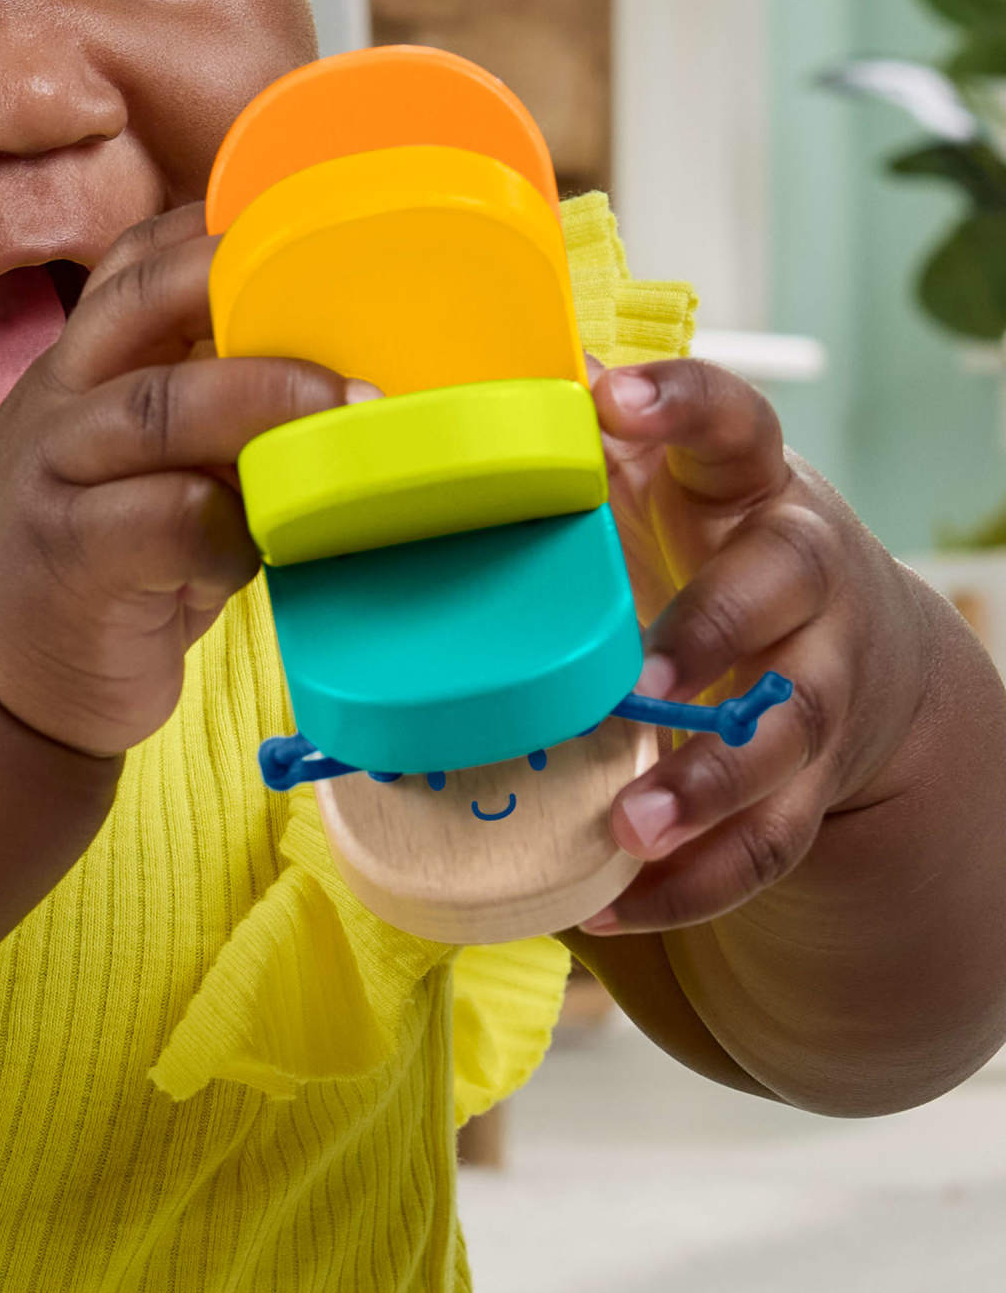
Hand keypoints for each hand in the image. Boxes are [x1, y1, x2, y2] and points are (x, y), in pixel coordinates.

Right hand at [0, 201, 358, 757]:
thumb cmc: (99, 572)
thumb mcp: (137, 472)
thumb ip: (203, 416)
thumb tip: (342, 373)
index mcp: (76, 370)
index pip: (134, 262)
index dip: (217, 229)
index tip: (311, 223)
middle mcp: (56, 404)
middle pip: (140, 302)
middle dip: (246, 284)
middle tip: (353, 303)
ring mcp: (53, 478)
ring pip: (156, 406)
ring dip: (263, 398)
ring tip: (350, 406)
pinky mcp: (70, 559)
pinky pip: (161, 519)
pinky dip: (229, 526)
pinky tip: (265, 547)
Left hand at [580, 356, 933, 933]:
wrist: (854, 646)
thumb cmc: (708, 546)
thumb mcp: (658, 482)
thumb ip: (577, 449)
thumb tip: (438, 394)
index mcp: (748, 483)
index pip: (733, 419)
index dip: (680, 403)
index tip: (610, 399)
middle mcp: (804, 573)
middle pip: (786, 587)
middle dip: (712, 632)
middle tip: (638, 679)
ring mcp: (822, 677)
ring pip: (789, 732)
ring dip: (710, 783)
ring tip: (631, 824)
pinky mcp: (817, 778)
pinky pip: (770, 841)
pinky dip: (694, 882)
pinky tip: (612, 898)